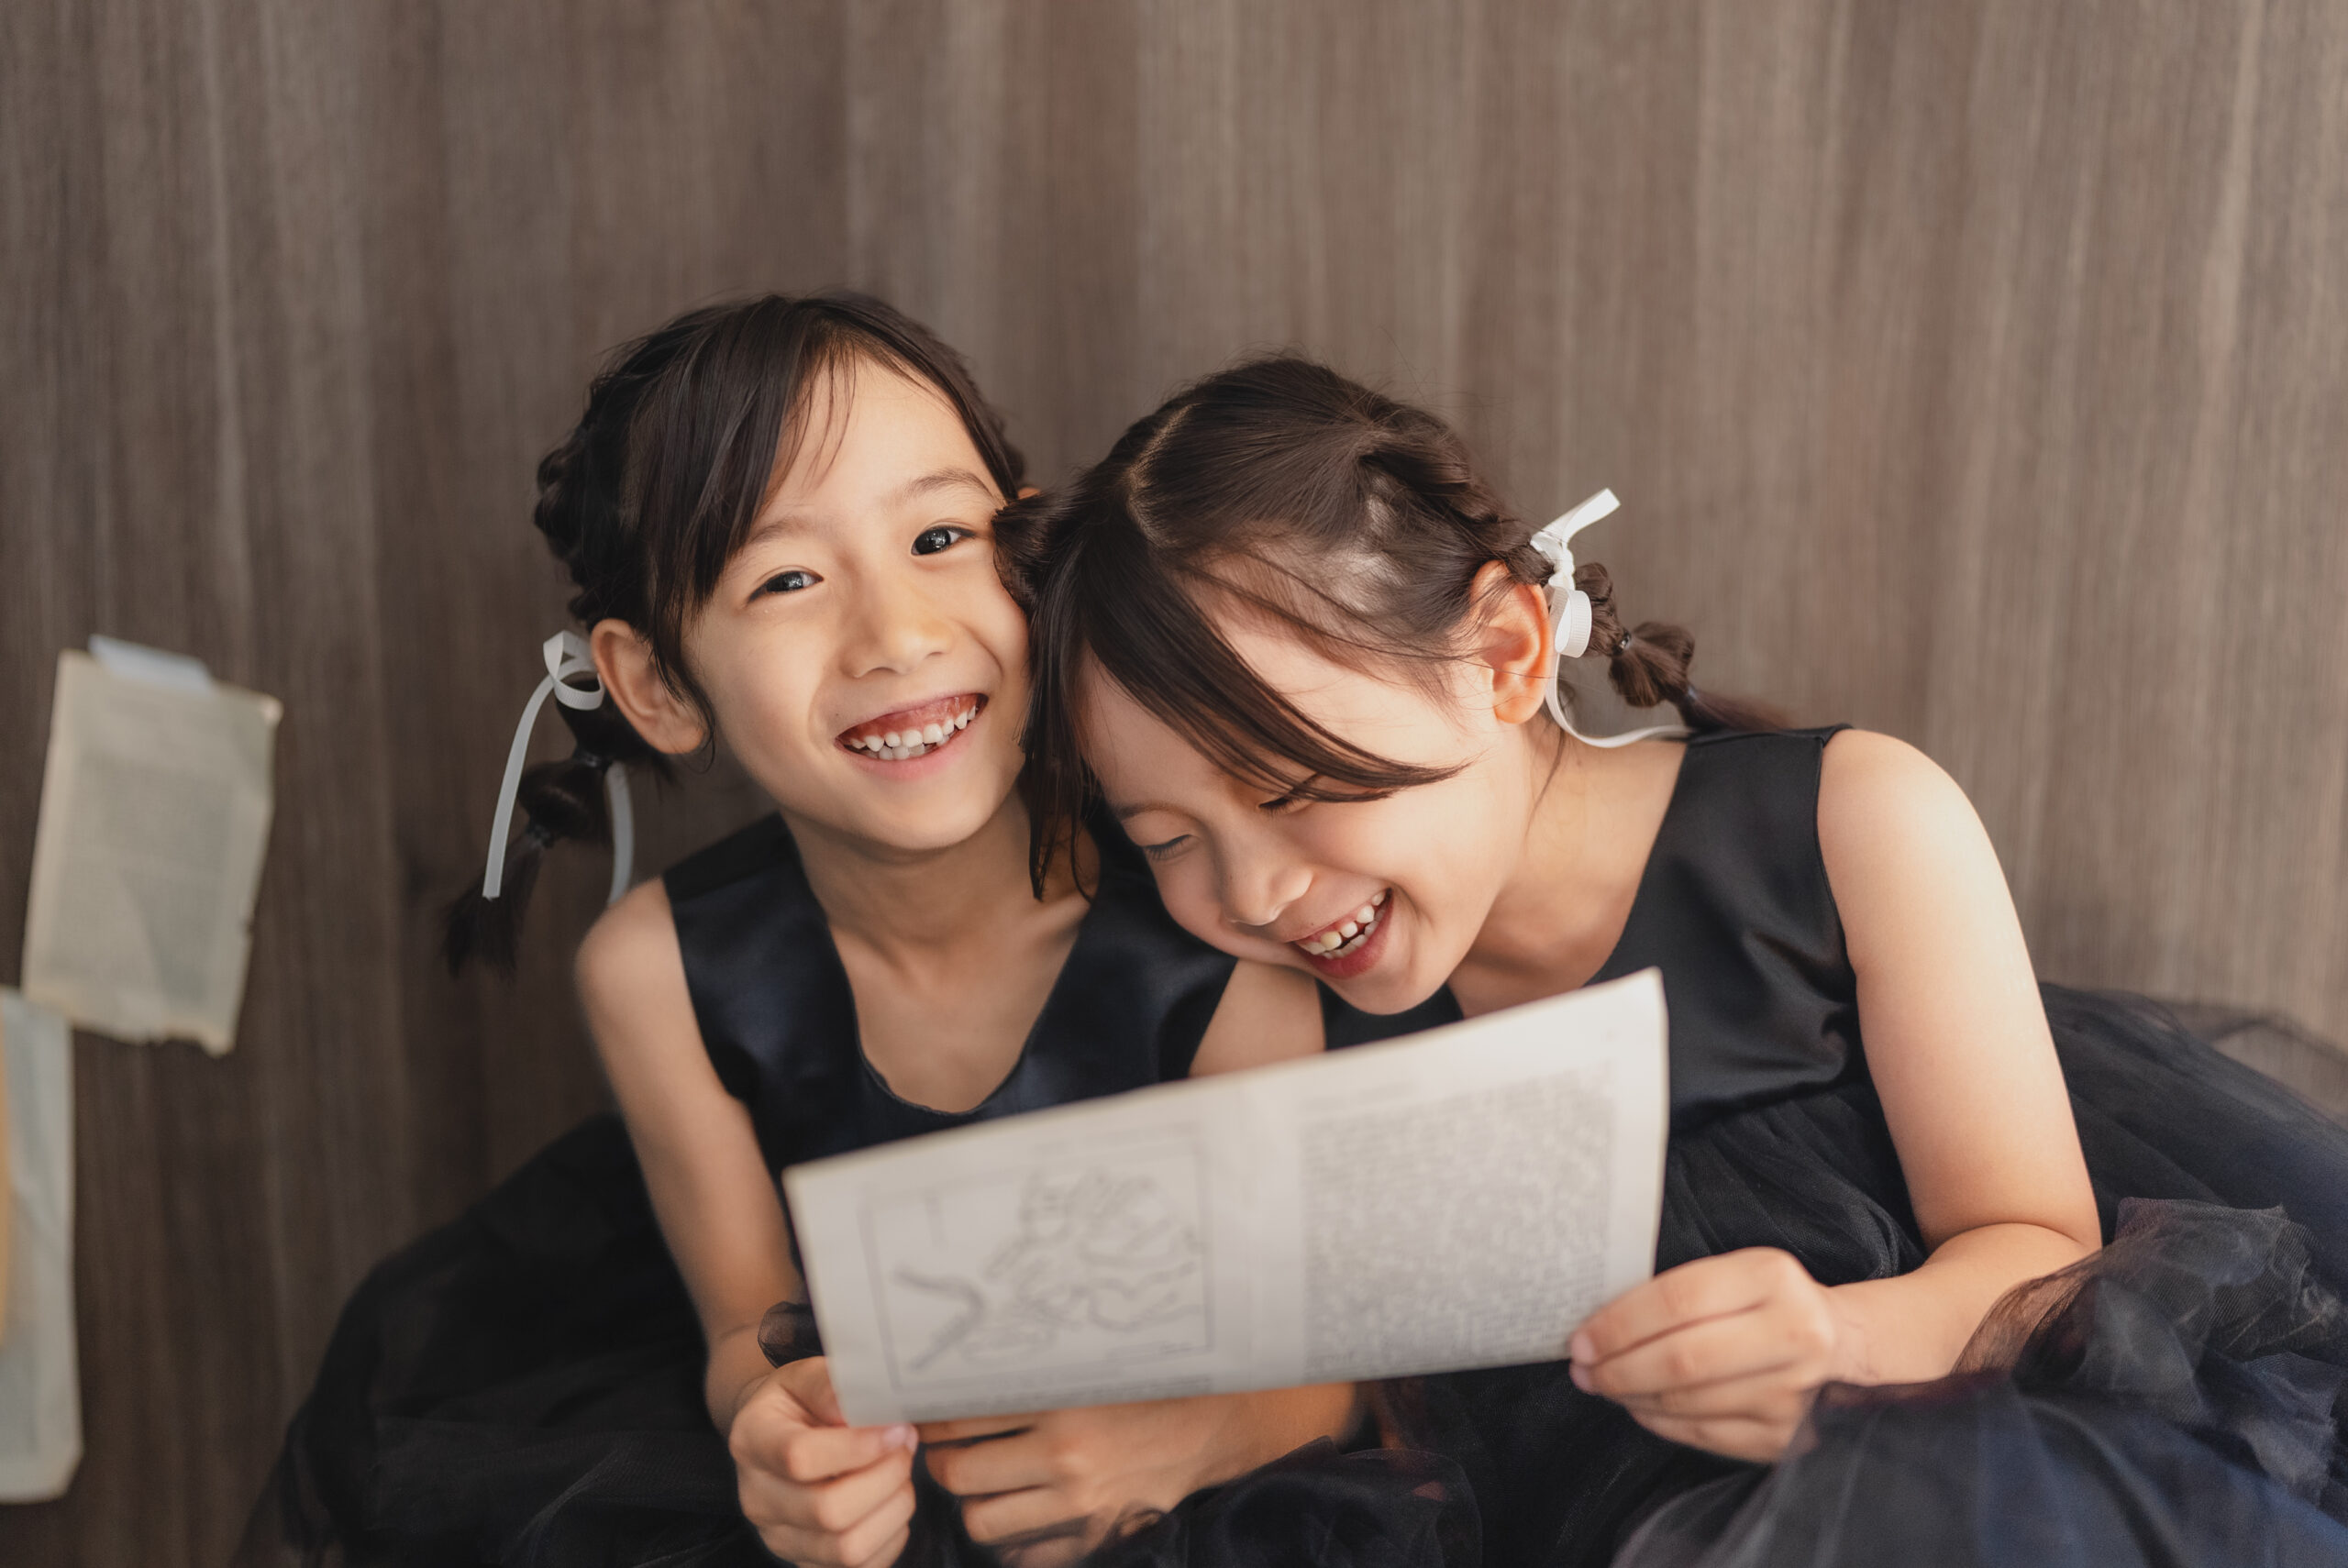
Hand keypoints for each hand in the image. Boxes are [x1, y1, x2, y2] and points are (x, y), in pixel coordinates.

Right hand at [728, 1356, 918, 1566]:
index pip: (799, 1457)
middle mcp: (757, 1498)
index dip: (858, 1447)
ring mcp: (779, 1537)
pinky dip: (890, 1538)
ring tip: (900, 1474)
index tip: (896, 1428)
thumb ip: (831, 1386)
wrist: (777, 1433)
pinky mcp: (805, 1562)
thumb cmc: (799, 1402)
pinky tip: (890, 1502)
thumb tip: (865, 1406)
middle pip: (828, 1511)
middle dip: (885, 1477)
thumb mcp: (807, 1375)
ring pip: (847, 1548)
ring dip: (892, 1509)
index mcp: (752, 1441)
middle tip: (906, 1446)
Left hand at [918, 1386, 1354, 1565]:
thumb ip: (1031, 1366)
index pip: (962, 1416)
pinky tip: (1015, 1511)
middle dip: (942, 1463)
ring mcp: (1078, 1503)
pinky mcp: (1092, 1535)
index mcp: (1059, 1401)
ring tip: (978, 1483)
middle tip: (943, 1450)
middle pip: (959, 1474)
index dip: (931, 1416)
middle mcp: (1065, 1456)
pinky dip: (1010, 1538)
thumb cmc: (1144, 1384)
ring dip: (972, 1503)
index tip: (923, 1412)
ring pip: (982, 1520)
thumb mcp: (1087, 1362)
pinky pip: (1022, 1553)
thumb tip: (960, 1361)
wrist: (1210, 1427)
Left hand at [1569, 1248, 1851, 1460]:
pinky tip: (1640, 1406)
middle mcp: (1793, 1334)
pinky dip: (1661, 1422)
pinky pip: (1705, 1435)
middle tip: (1583, 1370)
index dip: (1619, 1324)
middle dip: (1618, 1368)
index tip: (1581, 1339)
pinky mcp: (1789, 1436)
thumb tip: (1597, 1328)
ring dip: (1632, 1396)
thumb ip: (1677, 1293)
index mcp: (1772, 1277)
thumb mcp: (1733, 1274)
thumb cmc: (1763, 1302)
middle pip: (1682, 1359)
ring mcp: (1795, 1391)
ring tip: (1605, 1384)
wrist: (1838, 1342)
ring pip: (1689, 1401)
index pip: (1678, 1301)